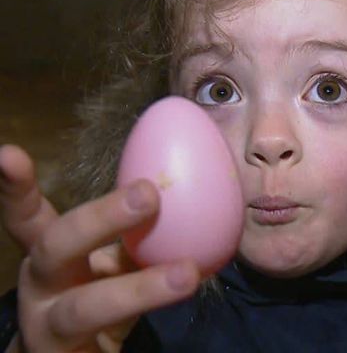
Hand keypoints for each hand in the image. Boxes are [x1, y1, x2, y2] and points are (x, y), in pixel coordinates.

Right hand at [0, 145, 202, 351]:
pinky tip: (176, 309)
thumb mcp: (112, 264)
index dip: (16, 188)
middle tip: (148, 193)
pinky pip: (104, 351)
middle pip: (57, 247)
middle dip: (101, 218)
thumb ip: (136, 236)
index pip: (25, 215)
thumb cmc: (99, 297)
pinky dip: (141, 333)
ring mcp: (49, 329)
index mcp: (50, 253)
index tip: (10, 154)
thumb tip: (181, 195)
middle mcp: (42, 285)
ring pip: (86, 308)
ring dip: (141, 290)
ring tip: (187, 275)